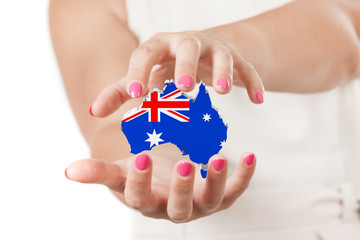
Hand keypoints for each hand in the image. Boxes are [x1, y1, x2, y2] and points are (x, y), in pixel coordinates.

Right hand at [65, 152, 255, 222]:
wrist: (164, 178)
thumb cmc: (141, 173)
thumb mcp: (121, 170)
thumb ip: (99, 171)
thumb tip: (68, 171)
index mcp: (147, 202)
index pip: (140, 198)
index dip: (139, 181)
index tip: (140, 157)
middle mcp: (174, 209)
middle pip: (179, 208)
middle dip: (182, 188)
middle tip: (185, 165)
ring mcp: (199, 205)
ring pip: (210, 201)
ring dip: (217, 182)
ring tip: (219, 157)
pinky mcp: (219, 196)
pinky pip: (234, 191)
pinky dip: (242, 177)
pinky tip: (249, 157)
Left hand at [89, 30, 264, 117]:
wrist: (199, 51)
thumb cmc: (165, 67)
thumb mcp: (143, 77)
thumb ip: (120, 92)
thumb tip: (93, 111)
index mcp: (159, 46)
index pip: (145, 54)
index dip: (140, 73)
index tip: (137, 96)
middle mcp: (186, 43)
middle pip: (186, 47)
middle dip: (185, 66)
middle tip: (183, 87)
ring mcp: (213, 48)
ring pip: (221, 54)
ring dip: (224, 71)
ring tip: (225, 92)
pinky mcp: (235, 58)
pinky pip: (247, 68)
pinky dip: (254, 82)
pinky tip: (259, 100)